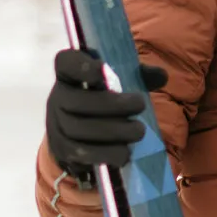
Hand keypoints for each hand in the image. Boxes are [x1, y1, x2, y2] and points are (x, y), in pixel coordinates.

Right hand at [45, 48, 167, 177]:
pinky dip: (105, 153)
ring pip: (78, 129)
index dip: (81, 66)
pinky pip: (80, 153)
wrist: (79, 134)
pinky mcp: (61, 149)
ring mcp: (56, 125)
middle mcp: (57, 98)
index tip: (103, 69)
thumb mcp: (118, 82)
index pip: (65, 63)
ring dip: (113, 131)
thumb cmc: (103, 99)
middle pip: (77, 101)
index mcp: (69, 75)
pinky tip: (125, 153)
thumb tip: (161, 76)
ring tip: (139, 131)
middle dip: (112, 104)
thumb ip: (138, 75)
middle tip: (140, 105)